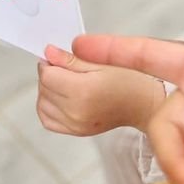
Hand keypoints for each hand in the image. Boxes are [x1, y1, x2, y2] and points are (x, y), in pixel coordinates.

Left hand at [36, 45, 166, 136]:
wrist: (142, 104)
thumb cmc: (128, 80)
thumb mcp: (101, 62)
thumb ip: (71, 59)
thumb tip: (48, 52)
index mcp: (83, 91)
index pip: (47, 75)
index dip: (49, 63)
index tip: (58, 58)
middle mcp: (76, 111)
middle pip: (43, 89)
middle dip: (49, 75)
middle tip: (65, 68)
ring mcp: (75, 125)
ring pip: (42, 104)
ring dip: (47, 91)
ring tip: (65, 82)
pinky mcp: (76, 132)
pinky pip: (47, 120)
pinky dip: (48, 107)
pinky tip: (61, 98)